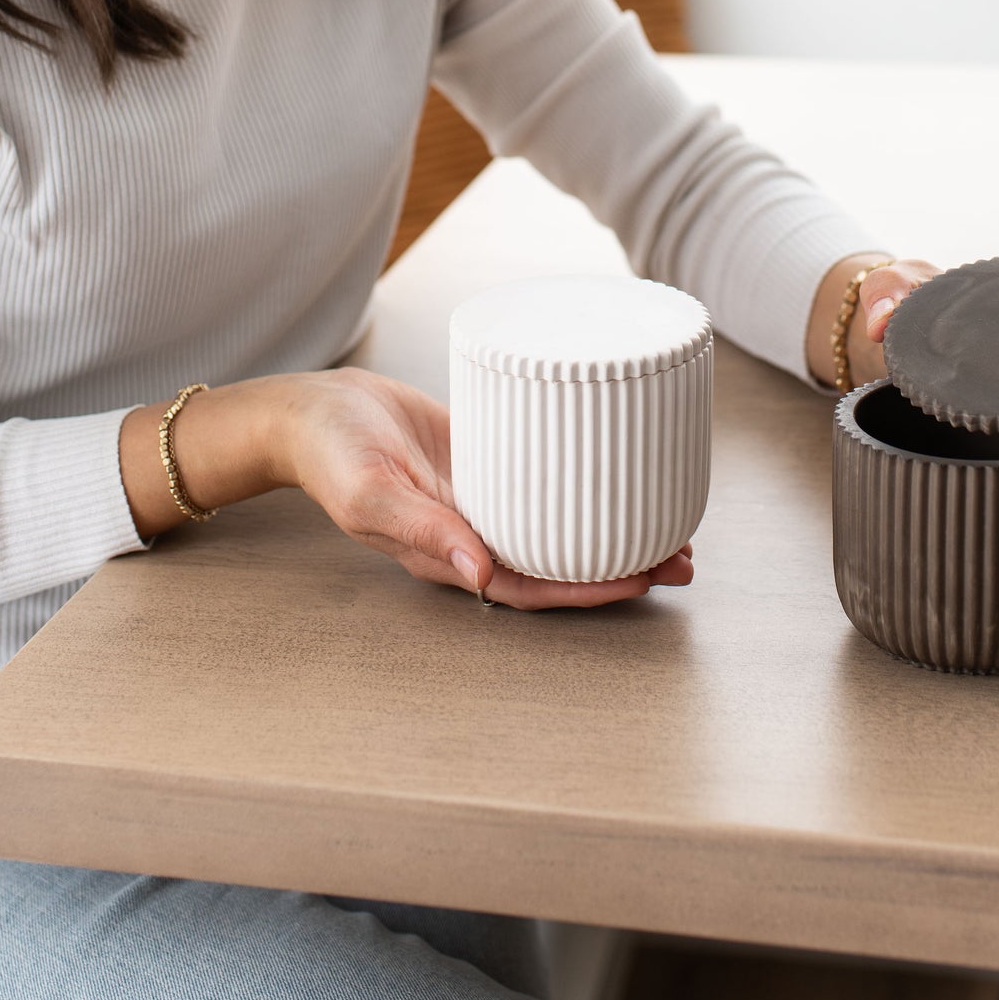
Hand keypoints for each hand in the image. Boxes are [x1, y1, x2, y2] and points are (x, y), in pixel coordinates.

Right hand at [280, 367, 694, 609]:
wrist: (314, 410)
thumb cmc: (332, 454)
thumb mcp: (369, 492)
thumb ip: (419, 531)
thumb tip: (478, 571)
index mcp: (449, 556)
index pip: (534, 587)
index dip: (590, 590)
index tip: (645, 578)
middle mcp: (476, 533)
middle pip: (561, 562)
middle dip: (623, 567)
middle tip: (684, 556)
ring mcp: (486, 497)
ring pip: (562, 523)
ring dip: (615, 527)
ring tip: (675, 523)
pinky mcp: (490, 458)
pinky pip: (547, 476)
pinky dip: (585, 479)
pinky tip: (622, 468)